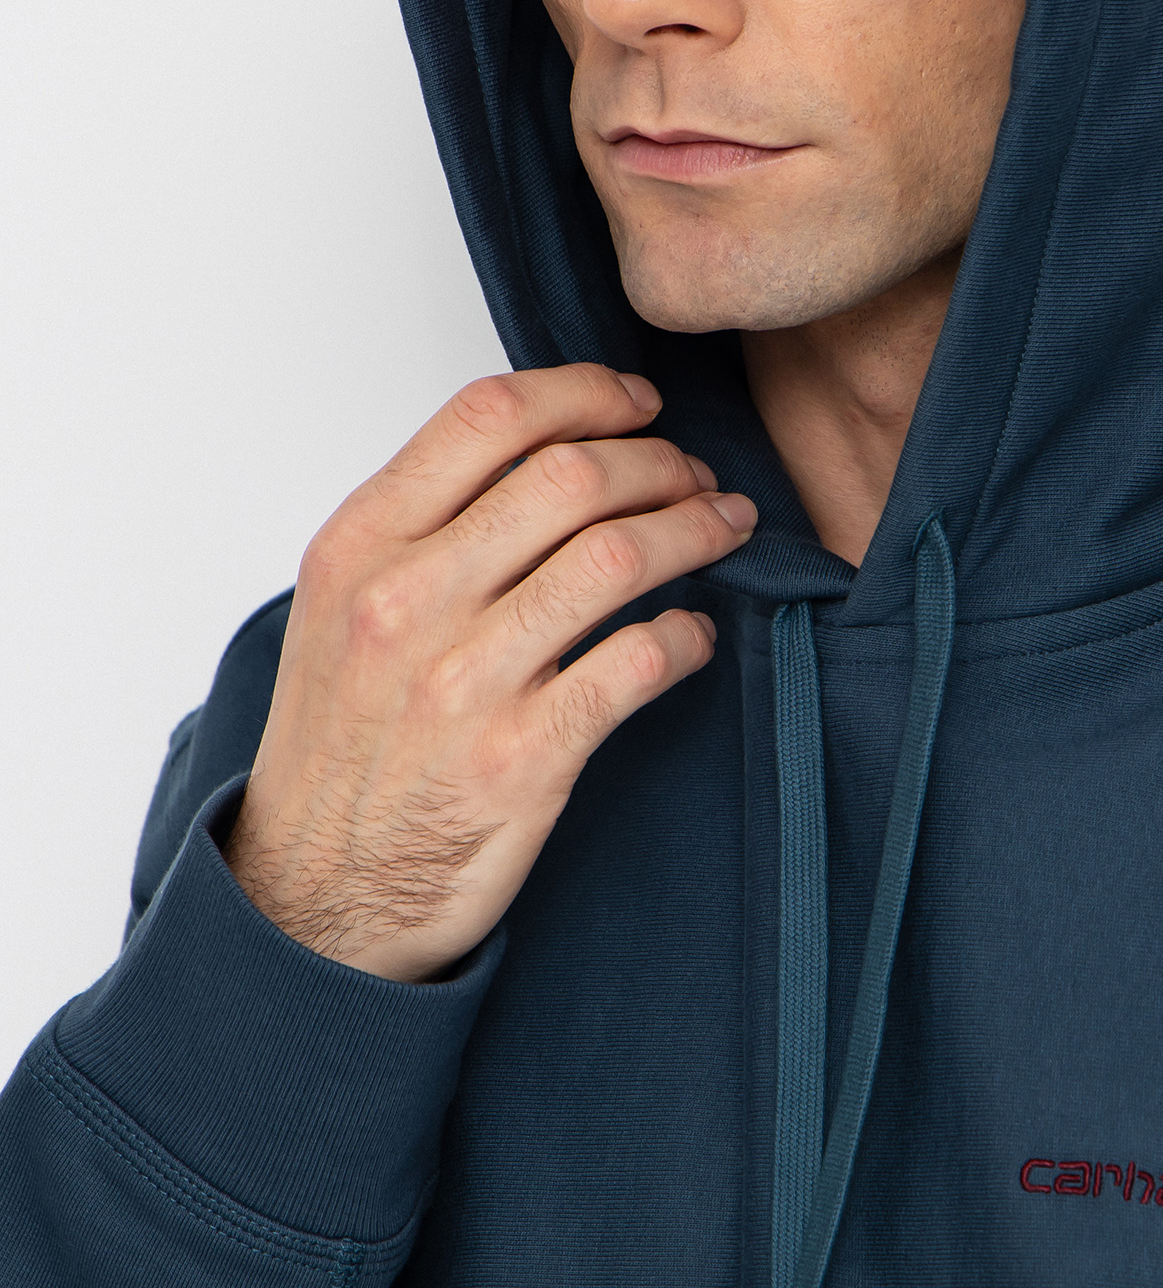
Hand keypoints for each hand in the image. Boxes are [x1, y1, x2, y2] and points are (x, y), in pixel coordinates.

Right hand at [224, 364, 755, 980]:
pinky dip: (687, 635)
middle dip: (659, 462)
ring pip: (616, 557)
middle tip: (696, 476)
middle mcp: (406, 601)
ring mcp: (464, 681)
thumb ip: (425, 525)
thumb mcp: (341, 607)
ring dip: (694, 529)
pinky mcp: (522, 757)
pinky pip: (637, 663)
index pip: (488, 416)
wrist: (312, 894)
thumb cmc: (342, 742)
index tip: (638, 404)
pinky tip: (693, 634)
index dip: (585, 393)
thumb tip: (545, 449)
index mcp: (360, 545)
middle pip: (569, 476)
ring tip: (724, 529)